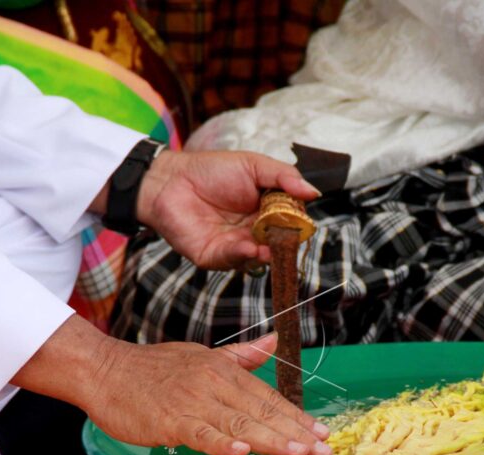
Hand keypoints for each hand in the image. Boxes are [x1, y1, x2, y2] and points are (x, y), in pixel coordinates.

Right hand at [84, 331, 330, 454]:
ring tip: (298, 453)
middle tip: (324, 450)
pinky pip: (200, 433)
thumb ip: (241, 356)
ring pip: (238, 424)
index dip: (297, 416)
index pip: (268, 397)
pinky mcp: (169, 420)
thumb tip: (274, 341)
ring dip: (270, 439)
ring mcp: (192, 402)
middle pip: (261, 411)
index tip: (323, 433)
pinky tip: (241, 454)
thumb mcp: (203, 356)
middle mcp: (213, 384)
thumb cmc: (154, 368)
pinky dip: (220, 443)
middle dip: (295, 432)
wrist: (105, 370)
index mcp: (224, 370)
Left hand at [135, 150, 319, 269]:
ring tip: (272, 247)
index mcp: (265, 212)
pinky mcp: (214, 257)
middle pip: (277, 245)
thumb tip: (314, 192)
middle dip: (285, 245)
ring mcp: (235, 247)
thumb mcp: (254, 165)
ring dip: (267, 254)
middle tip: (291, 240)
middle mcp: (253, 233)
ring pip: (258, 257)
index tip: (303, 223)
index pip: (289, 224)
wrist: (170, 178)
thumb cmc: (211, 170)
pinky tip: (250, 247)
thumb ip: (283, 177)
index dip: (297, 225)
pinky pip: (233, 260)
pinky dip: (243, 255)